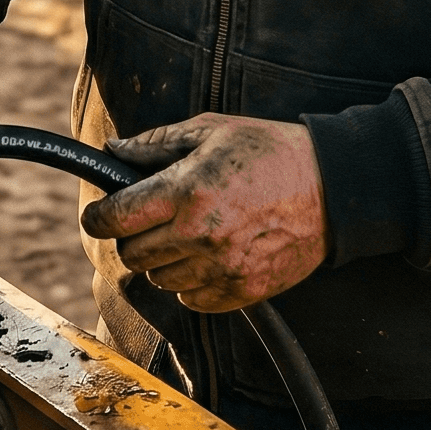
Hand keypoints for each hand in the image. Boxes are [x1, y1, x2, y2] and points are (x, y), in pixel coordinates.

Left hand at [80, 113, 329, 311]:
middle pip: (132, 254)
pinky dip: (190, 282)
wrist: (332, 189)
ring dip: (163, 260)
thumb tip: (114, 150)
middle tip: (149, 219)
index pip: (116, 217)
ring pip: (159, 279)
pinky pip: (191, 299)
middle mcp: (200, 234)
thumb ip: (156, 143)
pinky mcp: (242, 291)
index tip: (99, 213)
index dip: (98, 215)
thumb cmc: (270, 151)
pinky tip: (207, 256)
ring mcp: (221, 268)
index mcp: (187, 191)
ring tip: (186, 234)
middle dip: (132, 236)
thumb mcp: (211, 130)